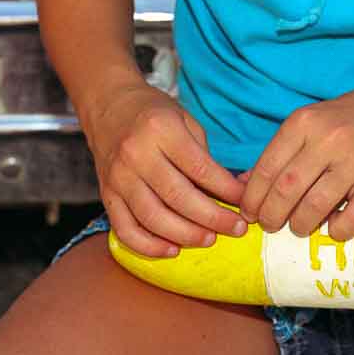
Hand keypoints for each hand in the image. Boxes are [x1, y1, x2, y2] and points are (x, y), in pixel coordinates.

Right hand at [82, 81, 247, 257]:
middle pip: (179, 197)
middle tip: (236, 229)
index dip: (227, 191)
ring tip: (209, 239)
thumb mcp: (184, 120)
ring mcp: (119, 177)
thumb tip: (235, 191)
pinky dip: (148, 246)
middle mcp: (137, 154)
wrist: (108, 104)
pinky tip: (172, 250)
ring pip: (153, 218)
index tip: (246, 203)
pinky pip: (126, 229)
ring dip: (185, 235)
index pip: (200, 169)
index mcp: (161, 130)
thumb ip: (205, 156)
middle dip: (213, 218)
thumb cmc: (153, 112)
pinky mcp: (107, 194)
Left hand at [240, 87, 353, 243]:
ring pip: (315, 206)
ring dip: (300, 224)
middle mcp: (328, 139)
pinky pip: (351, 218)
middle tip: (270, 226)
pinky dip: (336, 230)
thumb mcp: (311, 123)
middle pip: (287, 189)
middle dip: (272, 215)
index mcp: (305, 123)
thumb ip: (281, 151)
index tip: (249, 214)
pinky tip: (332, 229)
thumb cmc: (349, 121)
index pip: (268, 167)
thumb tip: (244, 183)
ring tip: (298, 228)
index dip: (254, 196)